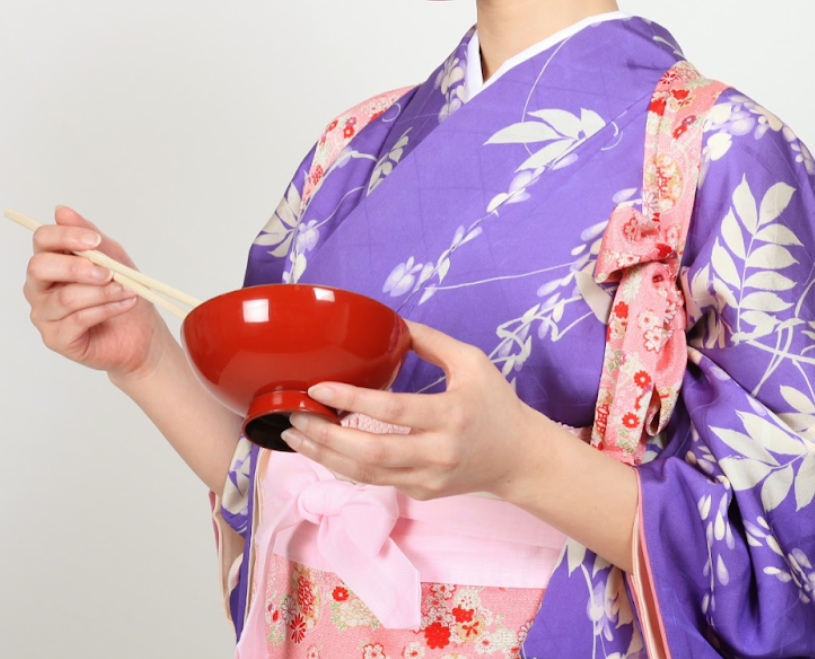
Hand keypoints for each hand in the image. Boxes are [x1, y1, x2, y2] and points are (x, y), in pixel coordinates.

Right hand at [22, 204, 169, 378]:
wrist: (140, 332)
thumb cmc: (123, 290)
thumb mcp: (112, 256)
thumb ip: (89, 235)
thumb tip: (61, 211)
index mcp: (50, 261)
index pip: (42, 239)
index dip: (66, 236)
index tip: (94, 241)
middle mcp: (39, 287)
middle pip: (39, 267)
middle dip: (77, 268)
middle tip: (108, 272)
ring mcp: (44, 315)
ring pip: (65, 297)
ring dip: (102, 292)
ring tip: (127, 290)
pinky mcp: (55, 339)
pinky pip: (77, 320)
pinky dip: (106, 309)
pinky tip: (125, 304)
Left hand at [281, 319, 551, 501]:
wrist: (520, 459)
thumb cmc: (497, 405)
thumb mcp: (472, 362)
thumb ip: (431, 341)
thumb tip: (391, 322)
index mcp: (451, 416)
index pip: (392, 410)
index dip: (351, 400)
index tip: (318, 388)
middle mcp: (438, 453)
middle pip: (369, 451)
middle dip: (325, 437)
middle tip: (293, 418)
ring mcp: (428, 479)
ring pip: (365, 475)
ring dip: (324, 457)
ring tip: (295, 436)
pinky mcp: (422, 493)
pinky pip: (374, 482)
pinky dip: (344, 467)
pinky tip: (323, 450)